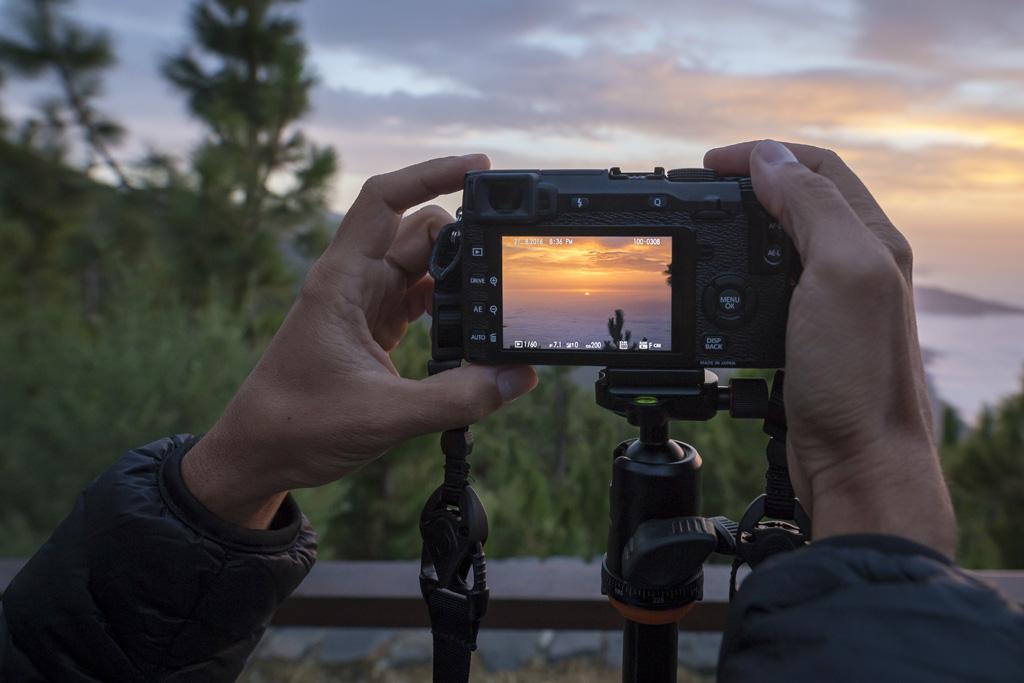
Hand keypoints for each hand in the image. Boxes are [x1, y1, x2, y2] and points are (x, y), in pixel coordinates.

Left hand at [183, 155, 537, 528]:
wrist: (258, 453)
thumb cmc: (298, 425)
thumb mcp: (384, 415)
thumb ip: (456, 398)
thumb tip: (517, 378)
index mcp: (344, 281)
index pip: (386, 200)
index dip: (431, 173)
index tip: (478, 166)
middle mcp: (355, 282)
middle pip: (417, 230)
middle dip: (463, 234)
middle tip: (506, 257)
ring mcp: (366, 304)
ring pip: (423, 265)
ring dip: (460, 274)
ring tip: (499, 294)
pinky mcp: (375, 330)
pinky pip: (421, 299)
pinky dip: (450, 306)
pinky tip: (474, 326)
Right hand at [705, 140, 954, 555]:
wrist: (858, 463)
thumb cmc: (856, 376)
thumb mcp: (840, 272)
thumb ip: (811, 207)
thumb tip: (770, 158)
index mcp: (871, 239)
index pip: (817, 167)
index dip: (761, 155)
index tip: (709, 165)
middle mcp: (856, 266)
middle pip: (798, 200)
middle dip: (748, 187)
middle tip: (699, 195)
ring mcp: (831, 304)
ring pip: (780, 245)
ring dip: (740, 230)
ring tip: (703, 234)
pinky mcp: (806, 339)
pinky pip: (768, 291)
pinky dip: (737, 278)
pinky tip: (718, 291)